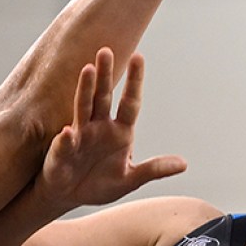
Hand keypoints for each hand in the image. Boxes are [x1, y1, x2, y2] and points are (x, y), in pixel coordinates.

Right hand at [37, 49, 186, 211]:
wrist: (70, 196)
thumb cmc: (99, 183)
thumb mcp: (130, 179)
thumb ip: (153, 169)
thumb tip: (184, 164)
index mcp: (119, 131)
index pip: (130, 102)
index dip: (135, 81)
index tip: (139, 56)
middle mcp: (98, 126)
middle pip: (103, 96)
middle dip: (105, 74)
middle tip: (106, 50)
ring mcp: (79, 135)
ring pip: (83, 108)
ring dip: (85, 89)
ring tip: (87, 69)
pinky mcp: (62, 151)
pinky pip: (65, 143)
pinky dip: (65, 139)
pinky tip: (66, 132)